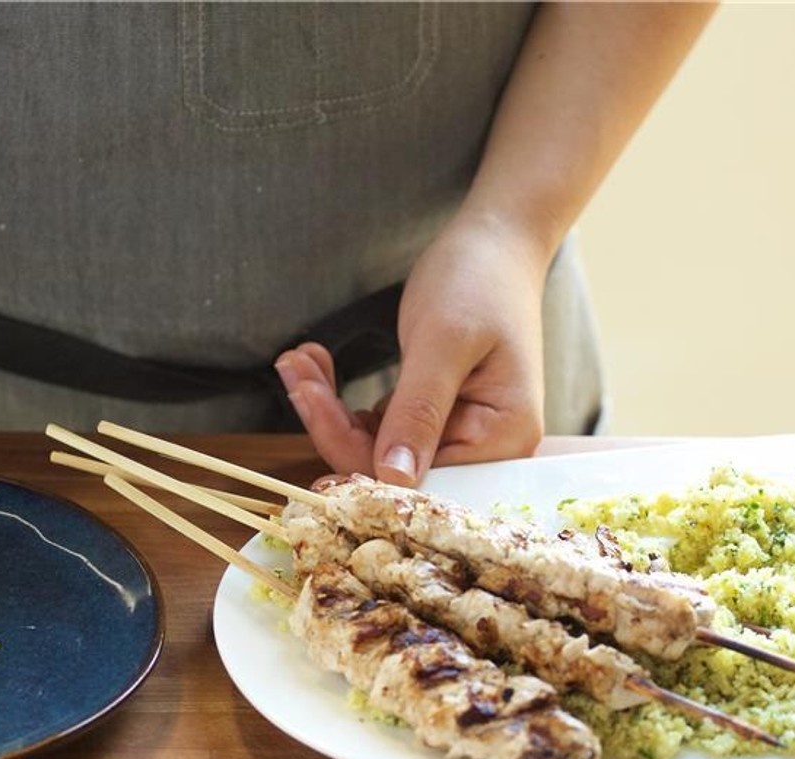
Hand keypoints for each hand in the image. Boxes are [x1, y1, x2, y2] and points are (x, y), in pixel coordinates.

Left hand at [276, 213, 547, 485]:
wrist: (495, 244)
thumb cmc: (479, 280)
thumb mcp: (444, 341)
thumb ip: (419, 410)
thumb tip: (395, 479)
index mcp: (502, 438)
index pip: (415, 474)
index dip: (352, 448)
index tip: (306, 401)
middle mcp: (484, 449)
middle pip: (388, 464)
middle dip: (331, 421)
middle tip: (293, 370)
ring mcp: (456, 435)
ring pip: (373, 446)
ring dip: (328, 407)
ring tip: (298, 362)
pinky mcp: (430, 420)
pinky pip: (377, 427)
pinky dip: (341, 401)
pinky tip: (316, 366)